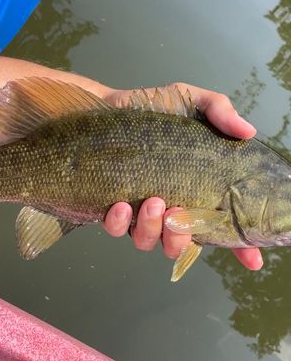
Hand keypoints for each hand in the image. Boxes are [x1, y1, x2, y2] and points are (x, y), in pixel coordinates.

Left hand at [102, 83, 262, 270]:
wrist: (106, 109)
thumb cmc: (150, 108)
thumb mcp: (189, 101)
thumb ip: (218, 112)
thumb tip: (248, 131)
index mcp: (192, 189)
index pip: (219, 225)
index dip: (240, 247)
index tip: (253, 260)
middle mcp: (168, 206)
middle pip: (181, 243)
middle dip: (181, 238)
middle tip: (176, 212)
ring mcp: (139, 211)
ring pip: (149, 242)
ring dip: (153, 229)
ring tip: (153, 203)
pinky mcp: (112, 210)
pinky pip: (117, 230)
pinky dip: (120, 223)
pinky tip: (121, 205)